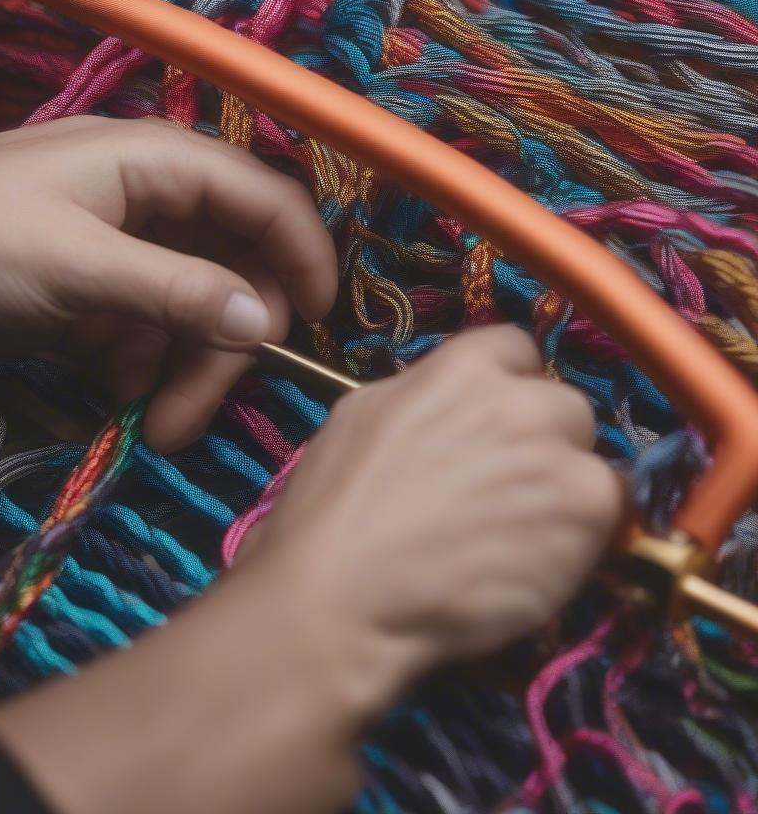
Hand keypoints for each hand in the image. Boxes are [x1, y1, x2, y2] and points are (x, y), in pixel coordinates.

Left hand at [0, 117, 336, 451]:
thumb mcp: (76, 269)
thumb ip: (177, 291)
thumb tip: (267, 319)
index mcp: (156, 163)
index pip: (263, 197)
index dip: (301, 255)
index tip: (316, 324)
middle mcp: (150, 197)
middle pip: (231, 267)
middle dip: (223, 344)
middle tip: (191, 415)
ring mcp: (122, 244)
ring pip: (191, 307)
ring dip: (180, 367)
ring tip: (149, 424)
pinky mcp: (94, 285)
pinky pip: (147, 325)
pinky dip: (139, 361)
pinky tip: (109, 388)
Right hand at [240, 326, 622, 711]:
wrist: (340, 591)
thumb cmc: (330, 509)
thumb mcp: (363, 416)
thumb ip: (422, 395)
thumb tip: (449, 407)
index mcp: (460, 366)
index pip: (519, 350)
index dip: (509, 390)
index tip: (495, 427)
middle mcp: (518, 398)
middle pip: (565, 406)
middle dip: (544, 440)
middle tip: (506, 489)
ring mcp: (558, 453)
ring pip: (593, 463)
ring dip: (565, 492)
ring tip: (521, 537)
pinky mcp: (587, 512)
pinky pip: (611, 515)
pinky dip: (584, 540)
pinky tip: (537, 565)